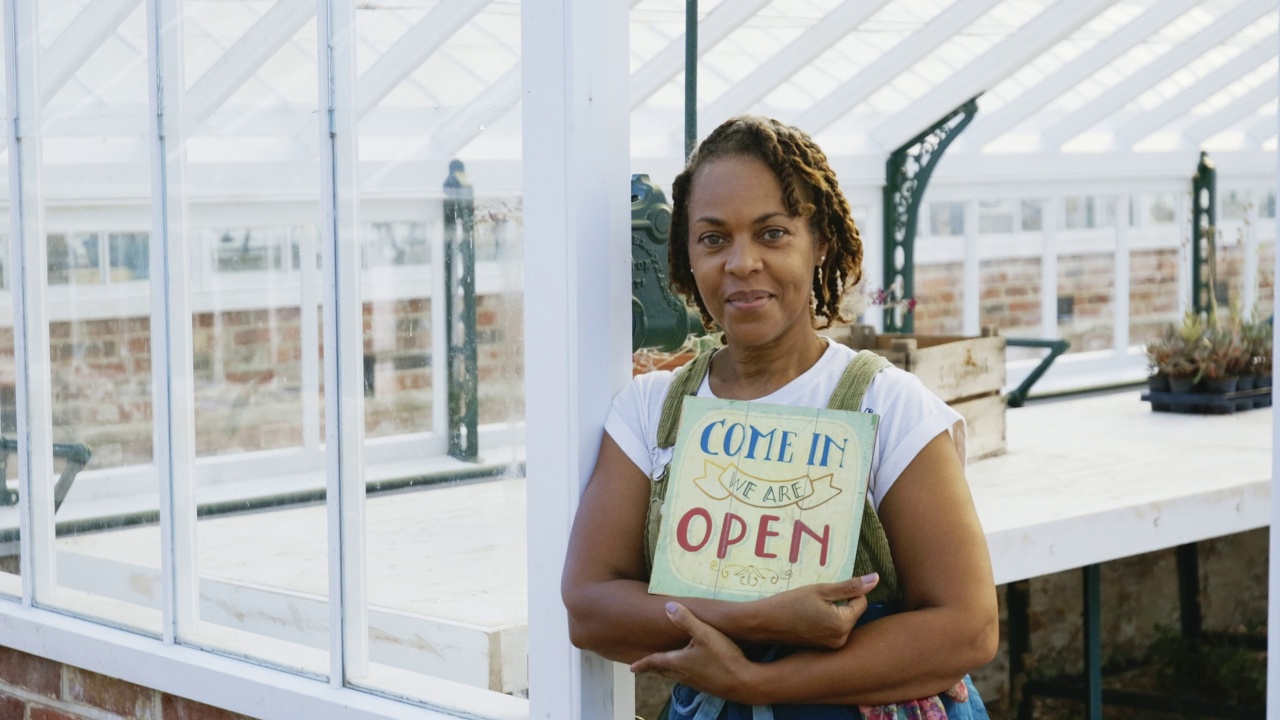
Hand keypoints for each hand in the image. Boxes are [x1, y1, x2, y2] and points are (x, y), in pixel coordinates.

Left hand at [630, 602, 757, 701]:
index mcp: (678, 662)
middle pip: (663, 671)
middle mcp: (684, 674)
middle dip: (652, 669)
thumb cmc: (722, 657)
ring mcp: (696, 682)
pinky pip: (688, 679)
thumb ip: (686, 620)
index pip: (655, 662)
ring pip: (676, 677)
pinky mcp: (708, 686)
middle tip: (643, 668)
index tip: (631, 668)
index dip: (643, 664)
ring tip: (664, 669)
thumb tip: (668, 606)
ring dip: (667, 672)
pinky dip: (682, 674)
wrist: (744, 683)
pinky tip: (691, 672)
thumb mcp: (704, 633)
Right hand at [750, 573, 878, 648]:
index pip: (861, 601)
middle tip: (817, 600)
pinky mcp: (824, 648)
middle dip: (840, 603)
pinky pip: (834, 629)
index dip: (846, 592)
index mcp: (843, 625)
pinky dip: (826, 621)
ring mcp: (832, 646)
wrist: (764, 623)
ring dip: (833, 612)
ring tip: (811, 609)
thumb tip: (875, 578)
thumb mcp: (820, 590)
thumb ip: (850, 586)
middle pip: (853, 612)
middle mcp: (841, 640)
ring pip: (843, 620)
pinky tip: (809, 618)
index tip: (825, 592)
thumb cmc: (790, 603)